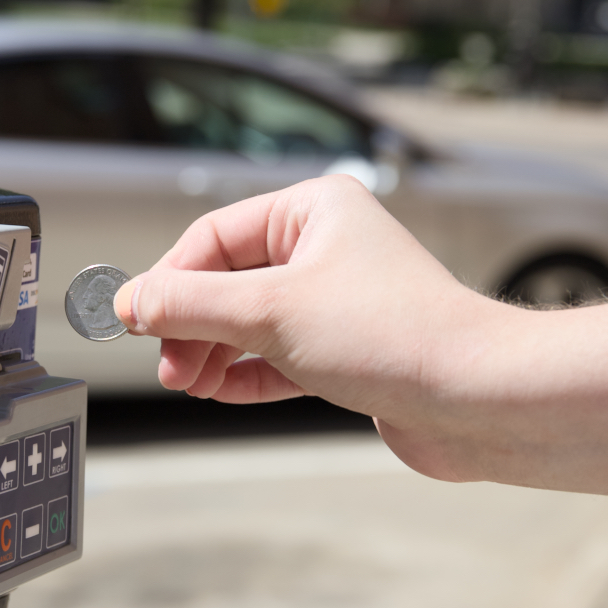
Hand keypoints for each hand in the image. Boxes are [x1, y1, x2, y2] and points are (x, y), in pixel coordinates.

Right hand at [112, 175, 521, 479]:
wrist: (477, 398)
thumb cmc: (394, 335)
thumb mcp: (269, 312)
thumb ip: (190, 306)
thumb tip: (130, 301)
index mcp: (315, 209)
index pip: (213, 237)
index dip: (168, 282)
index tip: (133, 321)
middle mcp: (329, 247)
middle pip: (228, 280)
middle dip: (191, 325)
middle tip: (167, 364)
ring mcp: (340, 301)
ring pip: (251, 323)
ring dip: (213, 354)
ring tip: (188, 383)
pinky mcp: (350, 351)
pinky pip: (279, 357)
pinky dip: (246, 375)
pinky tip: (220, 393)